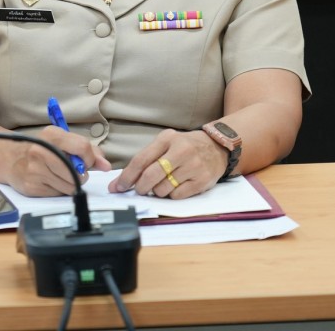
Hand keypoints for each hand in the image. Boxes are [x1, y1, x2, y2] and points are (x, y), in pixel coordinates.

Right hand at [8, 126, 110, 196]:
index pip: (83, 147)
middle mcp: (41, 151)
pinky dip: (59, 190)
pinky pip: (58, 194)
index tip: (87, 162)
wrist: (11, 159)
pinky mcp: (32, 187)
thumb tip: (106, 166)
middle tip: (73, 171)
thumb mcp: (63, 141)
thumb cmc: (44, 149)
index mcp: (52, 135)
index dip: (90, 158)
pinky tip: (50, 181)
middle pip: (77, 173)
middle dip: (81, 175)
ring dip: (71, 184)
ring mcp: (35, 170)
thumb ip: (88, 150)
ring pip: (70, 186)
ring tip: (60, 175)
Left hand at [108, 128, 226, 198]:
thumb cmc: (185, 147)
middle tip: (139, 190)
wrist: (217, 147)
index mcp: (167, 139)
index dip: (127, 176)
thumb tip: (120, 183)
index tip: (117, 187)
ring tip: (164, 183)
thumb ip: (145, 160)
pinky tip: (176, 185)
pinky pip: (177, 195)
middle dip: (140, 187)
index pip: (141, 160)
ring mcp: (193, 166)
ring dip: (158, 191)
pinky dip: (172, 195)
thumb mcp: (166, 144)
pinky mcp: (202, 181)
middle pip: (151, 176)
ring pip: (163, 189)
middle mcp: (181, 150)